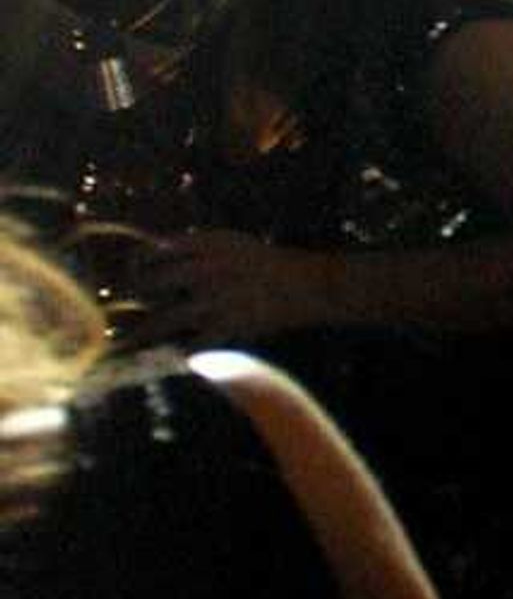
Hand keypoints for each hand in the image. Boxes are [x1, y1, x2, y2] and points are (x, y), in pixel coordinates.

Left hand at [136, 230, 340, 344]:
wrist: (309, 284)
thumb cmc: (267, 262)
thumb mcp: (233, 243)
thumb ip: (196, 246)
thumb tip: (155, 253)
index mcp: (207, 245)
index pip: (154, 251)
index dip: (135, 264)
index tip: (128, 274)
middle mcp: (205, 270)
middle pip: (151, 286)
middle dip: (131, 300)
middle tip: (117, 311)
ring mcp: (214, 300)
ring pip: (163, 320)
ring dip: (141, 333)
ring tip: (123, 343)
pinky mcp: (227, 326)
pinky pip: (192, 344)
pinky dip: (180, 352)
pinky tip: (173, 355)